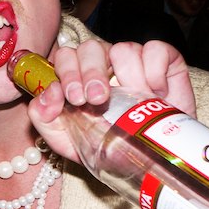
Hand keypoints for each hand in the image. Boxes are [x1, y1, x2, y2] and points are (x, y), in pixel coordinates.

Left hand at [27, 39, 193, 162]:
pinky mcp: (163, 61)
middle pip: (90, 48)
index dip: (67, 72)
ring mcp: (133, 61)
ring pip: (122, 48)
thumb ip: (44, 116)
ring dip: (125, 74)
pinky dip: (155, 70)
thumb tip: (49, 94)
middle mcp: (103, 64)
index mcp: (77, 76)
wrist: (148, 160)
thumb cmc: (103, 146)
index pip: (65, 57)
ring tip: (131, 101)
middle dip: (90, 73)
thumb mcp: (64, 139)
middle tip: (95, 99)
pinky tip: (155, 92)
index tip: (73, 98)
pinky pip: (155, 50)